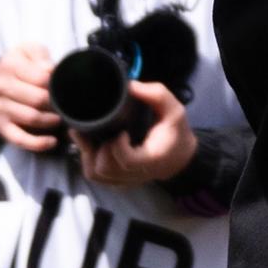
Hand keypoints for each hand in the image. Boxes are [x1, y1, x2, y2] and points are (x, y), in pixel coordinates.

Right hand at [0, 47, 62, 153]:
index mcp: (9, 67)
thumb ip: (40, 55)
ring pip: (31, 118)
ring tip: (61, 116)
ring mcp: (1, 109)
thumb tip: (52, 69)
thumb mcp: (26, 50)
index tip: (65, 84)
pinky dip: (38, 143)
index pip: (41, 78)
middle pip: (38, 99)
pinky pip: (20, 139)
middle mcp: (2, 88)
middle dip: (56, 102)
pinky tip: (52, 141)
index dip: (57, 82)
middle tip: (66, 102)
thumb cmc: (16, 66)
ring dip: (51, 120)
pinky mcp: (2, 127)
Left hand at [73, 82, 198, 186]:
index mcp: (150, 159)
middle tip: (105, 132)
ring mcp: (124, 180)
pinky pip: (94, 175)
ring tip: (92, 136)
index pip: (126, 160)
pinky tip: (92, 145)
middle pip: (104, 167)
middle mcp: (135, 174)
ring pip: (94, 173)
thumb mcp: (174, 110)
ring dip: (90, 154)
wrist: (179, 158)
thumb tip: (130, 85)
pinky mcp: (116, 181)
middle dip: (100, 148)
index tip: (122, 130)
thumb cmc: (175, 133)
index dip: (118, 145)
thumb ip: (157, 95)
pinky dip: (89, 160)